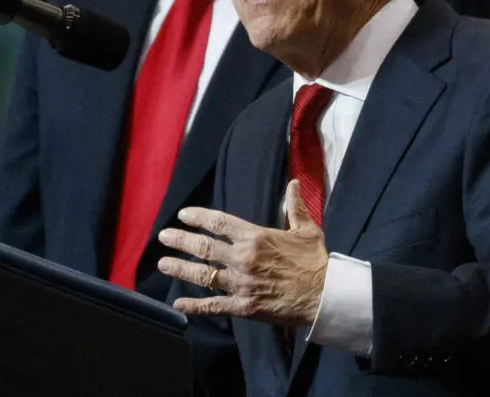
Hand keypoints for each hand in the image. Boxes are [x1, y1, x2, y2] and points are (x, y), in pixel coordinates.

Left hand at [158, 180, 328, 327]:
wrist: (325, 296)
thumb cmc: (315, 261)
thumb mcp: (307, 229)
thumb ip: (295, 206)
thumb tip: (294, 183)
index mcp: (256, 236)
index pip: (219, 223)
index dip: (198, 217)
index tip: (183, 215)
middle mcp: (243, 258)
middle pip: (204, 247)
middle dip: (180, 240)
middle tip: (164, 236)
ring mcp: (241, 284)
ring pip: (203, 275)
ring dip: (181, 268)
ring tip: (163, 264)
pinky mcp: (244, 307)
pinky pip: (214, 305)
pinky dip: (195, 305)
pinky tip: (179, 303)